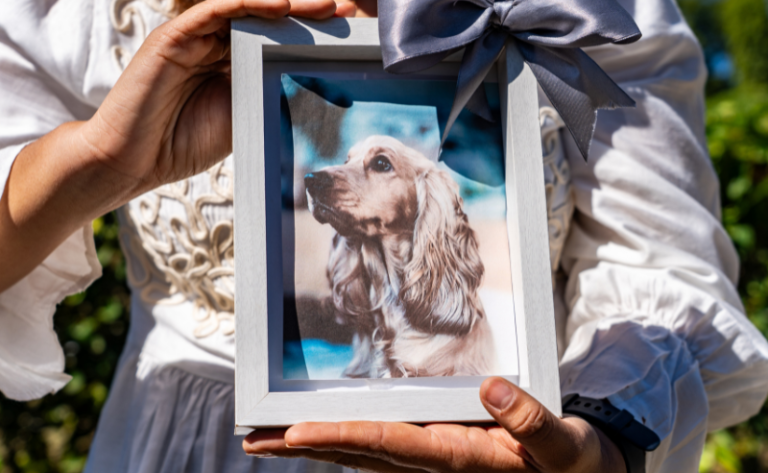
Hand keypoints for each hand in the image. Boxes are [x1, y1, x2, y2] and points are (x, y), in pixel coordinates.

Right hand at [79, 0, 355, 205]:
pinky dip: (249, 6)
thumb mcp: (240, 117)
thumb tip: (311, 83)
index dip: (308, 38)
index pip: (273, 42)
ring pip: (246, 11)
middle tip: (347, 14)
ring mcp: (193, 39)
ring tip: (325, 8)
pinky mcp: (174, 37)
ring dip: (288, 6)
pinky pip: (216, 12)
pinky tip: (281, 7)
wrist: (131, 162)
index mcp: (228, 66)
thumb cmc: (182, 144)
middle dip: (308, 16)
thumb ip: (265, 94)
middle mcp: (212, 46)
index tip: (347, 40)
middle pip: (265, 22)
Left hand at [242, 377, 626, 472]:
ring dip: (315, 446)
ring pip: (361, 455)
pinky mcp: (437, 455)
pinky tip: (326, 435)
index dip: (341, 437)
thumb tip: (490, 388)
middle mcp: (436, 465)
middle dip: (304, 448)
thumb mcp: (564, 444)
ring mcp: (433, 463)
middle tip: (253, 439)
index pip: (388, 445)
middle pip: (357, 455)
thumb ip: (530, 420)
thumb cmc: (573, 462)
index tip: (294, 433)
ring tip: (271, 439)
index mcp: (460, 459)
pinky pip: (380, 449)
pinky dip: (346, 440)